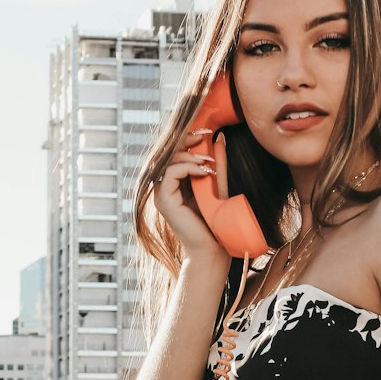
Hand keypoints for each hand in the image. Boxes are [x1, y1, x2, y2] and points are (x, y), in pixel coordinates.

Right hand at [153, 129, 230, 265]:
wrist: (213, 248)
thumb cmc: (216, 221)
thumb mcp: (217, 185)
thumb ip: (217, 164)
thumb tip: (219, 138)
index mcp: (174, 183)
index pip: (175, 153)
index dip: (188, 138)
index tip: (207, 131)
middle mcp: (164, 187)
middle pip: (168, 153)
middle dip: (187, 140)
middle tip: (206, 134)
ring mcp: (162, 194)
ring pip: (169, 161)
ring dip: (190, 155)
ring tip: (209, 161)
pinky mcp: (164, 200)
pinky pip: (171, 172)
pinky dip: (188, 167)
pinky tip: (204, 170)